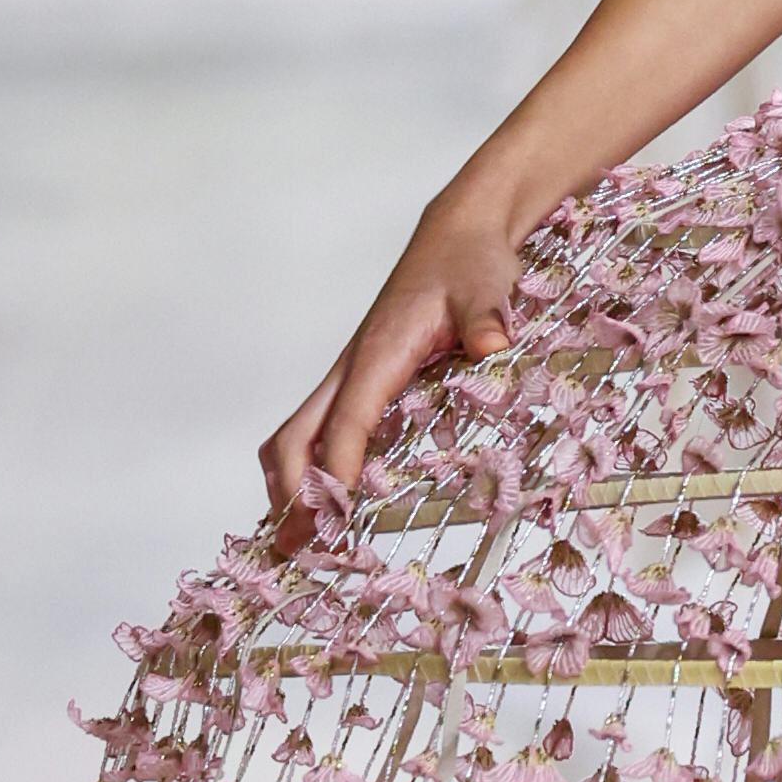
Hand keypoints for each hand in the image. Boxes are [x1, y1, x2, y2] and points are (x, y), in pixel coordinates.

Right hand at [262, 187, 530, 541]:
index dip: (337, 471)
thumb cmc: (471, 262)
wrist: (461, 234)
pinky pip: (320, 429)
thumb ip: (487, 319)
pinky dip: (310, 466)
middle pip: (295, 436)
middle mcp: (353, 368)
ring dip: (289, 483)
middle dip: (291, 492)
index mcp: (377, 353)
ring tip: (297, 538)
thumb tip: (492, 345)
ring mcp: (353, 375)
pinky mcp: (363, 380)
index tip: (336, 518)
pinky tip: (326, 499)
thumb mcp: (487, 288)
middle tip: (296, 547)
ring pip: (298, 433)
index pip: (346, 422)